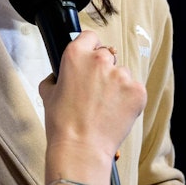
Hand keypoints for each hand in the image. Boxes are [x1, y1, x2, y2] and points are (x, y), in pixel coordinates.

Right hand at [40, 31, 146, 182]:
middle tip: (95, 92)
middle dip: (103, 70)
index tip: (89, 59)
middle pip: (107, 55)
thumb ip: (56, 77)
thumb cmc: (62, 124)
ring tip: (105, 108)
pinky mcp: (138, 91)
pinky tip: (116, 113)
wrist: (81, 148)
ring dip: (117, 86)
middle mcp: (101, 60)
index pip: (90, 37)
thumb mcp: (47, 94)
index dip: (89, 48)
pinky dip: (128, 100)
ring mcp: (121, 75)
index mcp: (76, 55)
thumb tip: (59, 76)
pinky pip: (134, 90)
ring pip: (122, 74)